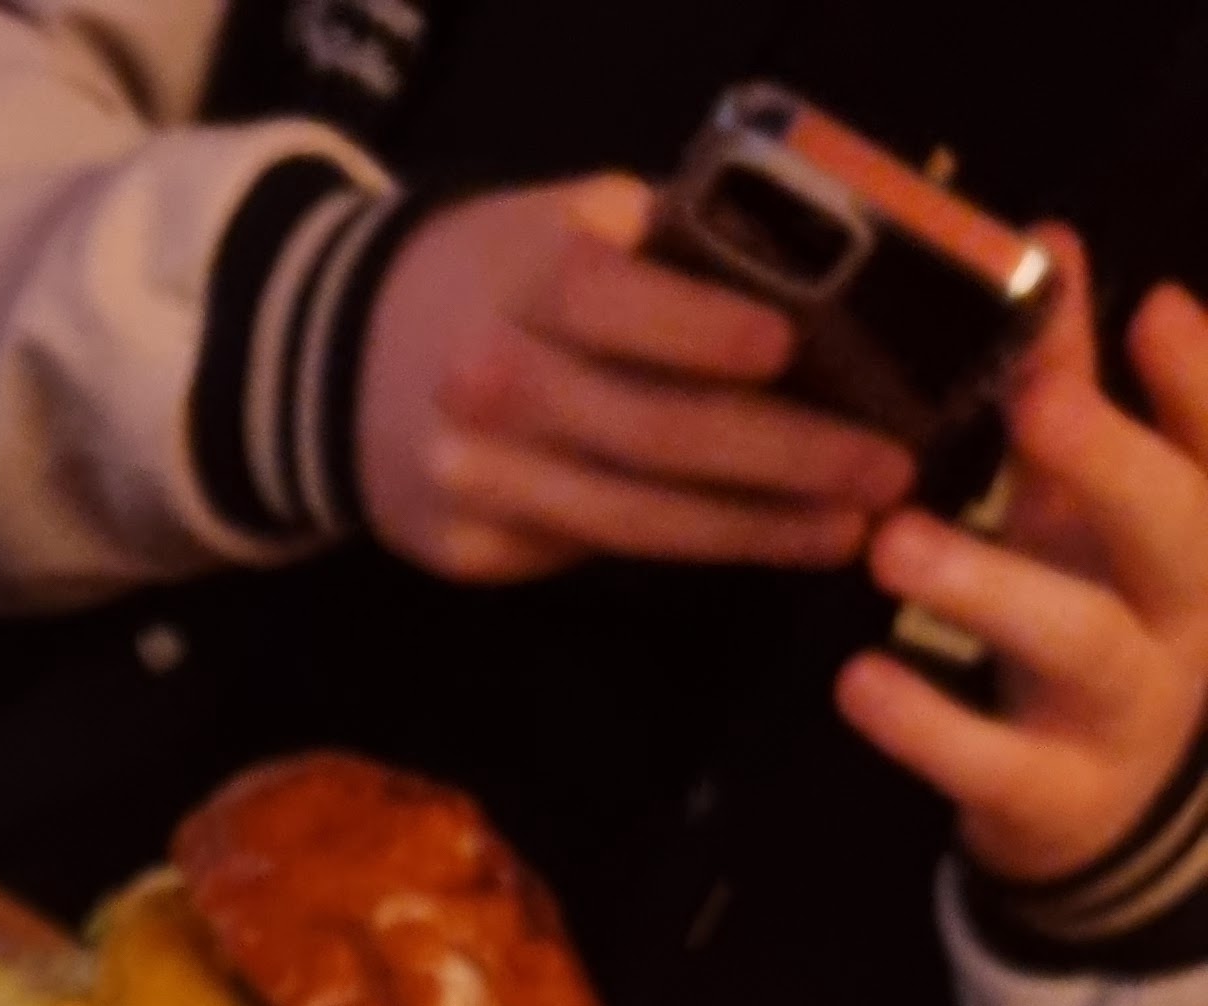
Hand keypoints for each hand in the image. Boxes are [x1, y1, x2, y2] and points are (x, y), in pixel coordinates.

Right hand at [356, 174, 912, 582]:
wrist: (346, 365)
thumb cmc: (494, 278)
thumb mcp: (562, 227)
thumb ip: (664, 250)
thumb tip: (809, 292)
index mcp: (522, 285)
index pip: (618, 308)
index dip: (700, 331)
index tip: (787, 351)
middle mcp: (492, 389)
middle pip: (650, 433)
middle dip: (780, 458)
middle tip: (883, 473)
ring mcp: (476, 483)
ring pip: (633, 520)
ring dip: (754, 531)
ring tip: (846, 533)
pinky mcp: (470, 554)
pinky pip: (595, 551)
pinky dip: (689, 551)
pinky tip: (761, 543)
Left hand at [836, 250, 1207, 883]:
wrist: (1096, 806)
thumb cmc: (1091, 610)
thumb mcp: (1081, 502)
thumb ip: (1066, 380)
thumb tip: (1050, 238)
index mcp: (1199, 527)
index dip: (1200, 383)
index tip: (1152, 308)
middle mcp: (1186, 612)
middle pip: (1177, 529)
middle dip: (1110, 462)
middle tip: (1033, 404)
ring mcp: (1125, 710)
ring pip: (1082, 640)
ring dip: (990, 587)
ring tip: (892, 546)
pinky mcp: (1050, 794)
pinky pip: (990, 760)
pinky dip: (924, 723)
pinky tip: (857, 677)